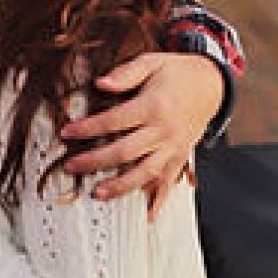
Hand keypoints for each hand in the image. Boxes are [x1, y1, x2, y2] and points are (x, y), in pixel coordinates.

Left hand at [60, 53, 222, 215]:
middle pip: (124, 151)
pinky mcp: (180, 157)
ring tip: (97, 194)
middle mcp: (163, 130)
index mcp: (153, 105)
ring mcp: (173, 147)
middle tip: (70, 166)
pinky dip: (158, 200)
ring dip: (120, 186)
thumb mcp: (152, 61)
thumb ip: (126, 72)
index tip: (66, 132)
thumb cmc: (176, 72)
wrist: (210, 85)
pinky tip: (146, 216)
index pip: (114, 120)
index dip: (88, 128)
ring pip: (145, 172)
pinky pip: (168, 182)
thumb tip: (101, 83)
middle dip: (94, 161)